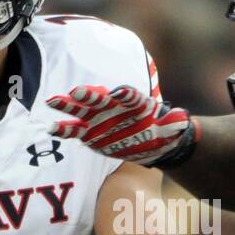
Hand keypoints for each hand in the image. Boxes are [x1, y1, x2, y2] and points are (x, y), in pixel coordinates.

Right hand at [47, 85, 193, 166]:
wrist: (149, 141)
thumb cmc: (160, 129)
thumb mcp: (170, 125)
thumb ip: (173, 121)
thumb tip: (181, 119)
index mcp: (132, 102)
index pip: (128, 96)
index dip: (125, 95)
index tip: (121, 94)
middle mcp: (113, 107)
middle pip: (98, 99)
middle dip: (87, 96)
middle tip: (75, 93)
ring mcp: (99, 119)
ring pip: (81, 110)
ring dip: (68, 106)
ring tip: (53, 102)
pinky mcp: (91, 134)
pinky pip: (75, 130)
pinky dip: (65, 129)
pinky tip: (53, 128)